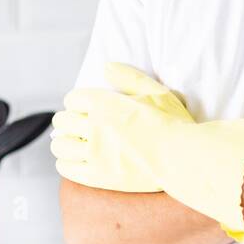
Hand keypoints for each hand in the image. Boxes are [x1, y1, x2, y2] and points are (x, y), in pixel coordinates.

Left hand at [52, 65, 243, 233]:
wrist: (182, 158)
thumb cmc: (174, 124)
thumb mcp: (156, 92)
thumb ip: (130, 78)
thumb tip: (107, 67)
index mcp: (105, 103)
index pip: (73, 99)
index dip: (75, 101)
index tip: (80, 107)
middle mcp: (95, 127)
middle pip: (63, 121)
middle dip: (66, 120)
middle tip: (70, 124)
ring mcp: (94, 153)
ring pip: (61, 145)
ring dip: (61, 141)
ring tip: (67, 143)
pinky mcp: (97, 176)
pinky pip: (67, 168)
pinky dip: (64, 163)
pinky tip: (69, 161)